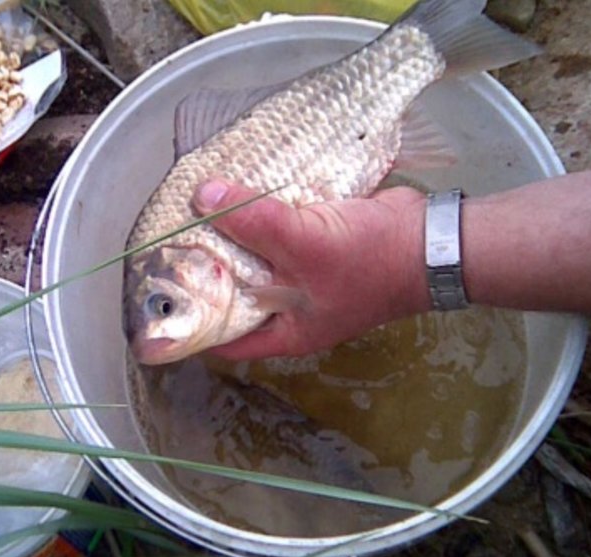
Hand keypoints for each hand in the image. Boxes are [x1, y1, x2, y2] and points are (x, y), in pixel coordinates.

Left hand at [193, 180, 432, 358]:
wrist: (430, 239)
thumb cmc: (367, 261)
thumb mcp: (303, 243)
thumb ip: (252, 221)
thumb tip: (201, 197)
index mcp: (283, 329)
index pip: (223, 335)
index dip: (192, 319)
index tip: (159, 291)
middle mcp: (288, 306)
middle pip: (235, 288)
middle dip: (208, 264)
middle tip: (171, 234)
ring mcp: (303, 274)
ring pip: (255, 255)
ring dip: (233, 232)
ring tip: (195, 205)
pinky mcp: (316, 242)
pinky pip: (278, 231)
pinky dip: (261, 213)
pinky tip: (238, 187)